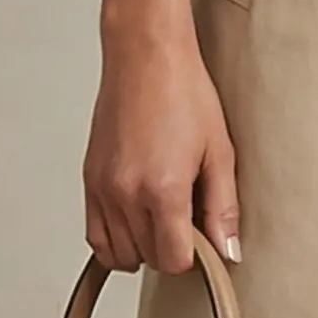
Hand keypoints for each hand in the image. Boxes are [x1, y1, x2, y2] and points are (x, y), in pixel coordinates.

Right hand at [83, 19, 241, 274]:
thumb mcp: (219, 151)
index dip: (194, 256)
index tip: (203, 236)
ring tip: (163, 215)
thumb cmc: (183, 93)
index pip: (173, 260)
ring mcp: (102, 189)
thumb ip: (223, 208)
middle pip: (147, 258)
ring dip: (143, 246)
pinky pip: (95, 235)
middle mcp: (126, 194)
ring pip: (119, 253)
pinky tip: (137, 220)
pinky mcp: (89, 180)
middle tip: (188, 216)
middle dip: (170, 248)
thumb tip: (228, 251)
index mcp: (162, 190)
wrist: (145, 57)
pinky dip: (116, 239)